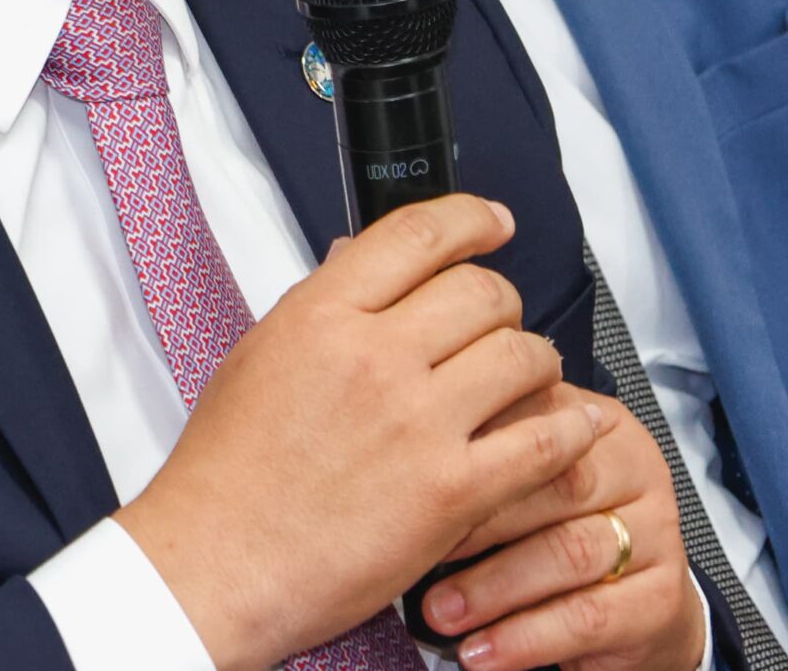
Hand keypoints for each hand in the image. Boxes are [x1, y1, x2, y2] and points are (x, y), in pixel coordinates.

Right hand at [115, 195, 606, 670]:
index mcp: (322, 317)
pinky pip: (541, 441)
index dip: (471, 218)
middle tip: (499, 324)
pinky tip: (574, 426)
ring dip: (536, 362)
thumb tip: (361, 260)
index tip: (494, 223)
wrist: (213, 569)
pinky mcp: (451, 492)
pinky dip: (570, 428)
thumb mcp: (257, 358)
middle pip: (482, 291)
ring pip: (522, 355)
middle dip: (502, 302)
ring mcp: (418, 423)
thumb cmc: (225, 478)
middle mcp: (375, 359)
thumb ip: (320, 307)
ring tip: (528, 379)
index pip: (419, 235)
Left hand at [422, 386, 706, 670]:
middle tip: (419, 554)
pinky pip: (588, 617)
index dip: (473, 455)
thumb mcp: (529, 482)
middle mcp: (638, 467)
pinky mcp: (661, 597)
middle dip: (481, 522)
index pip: (536, 421)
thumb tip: (405, 464)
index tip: (412, 488)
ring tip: (440, 613)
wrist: (640, 602)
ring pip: (571, 552)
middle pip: (558, 484)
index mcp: (598, 422)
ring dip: (495, 587)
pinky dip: (527, 638)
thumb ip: (488, 458)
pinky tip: (483, 653)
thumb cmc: (561, 530)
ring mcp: (659, 532)